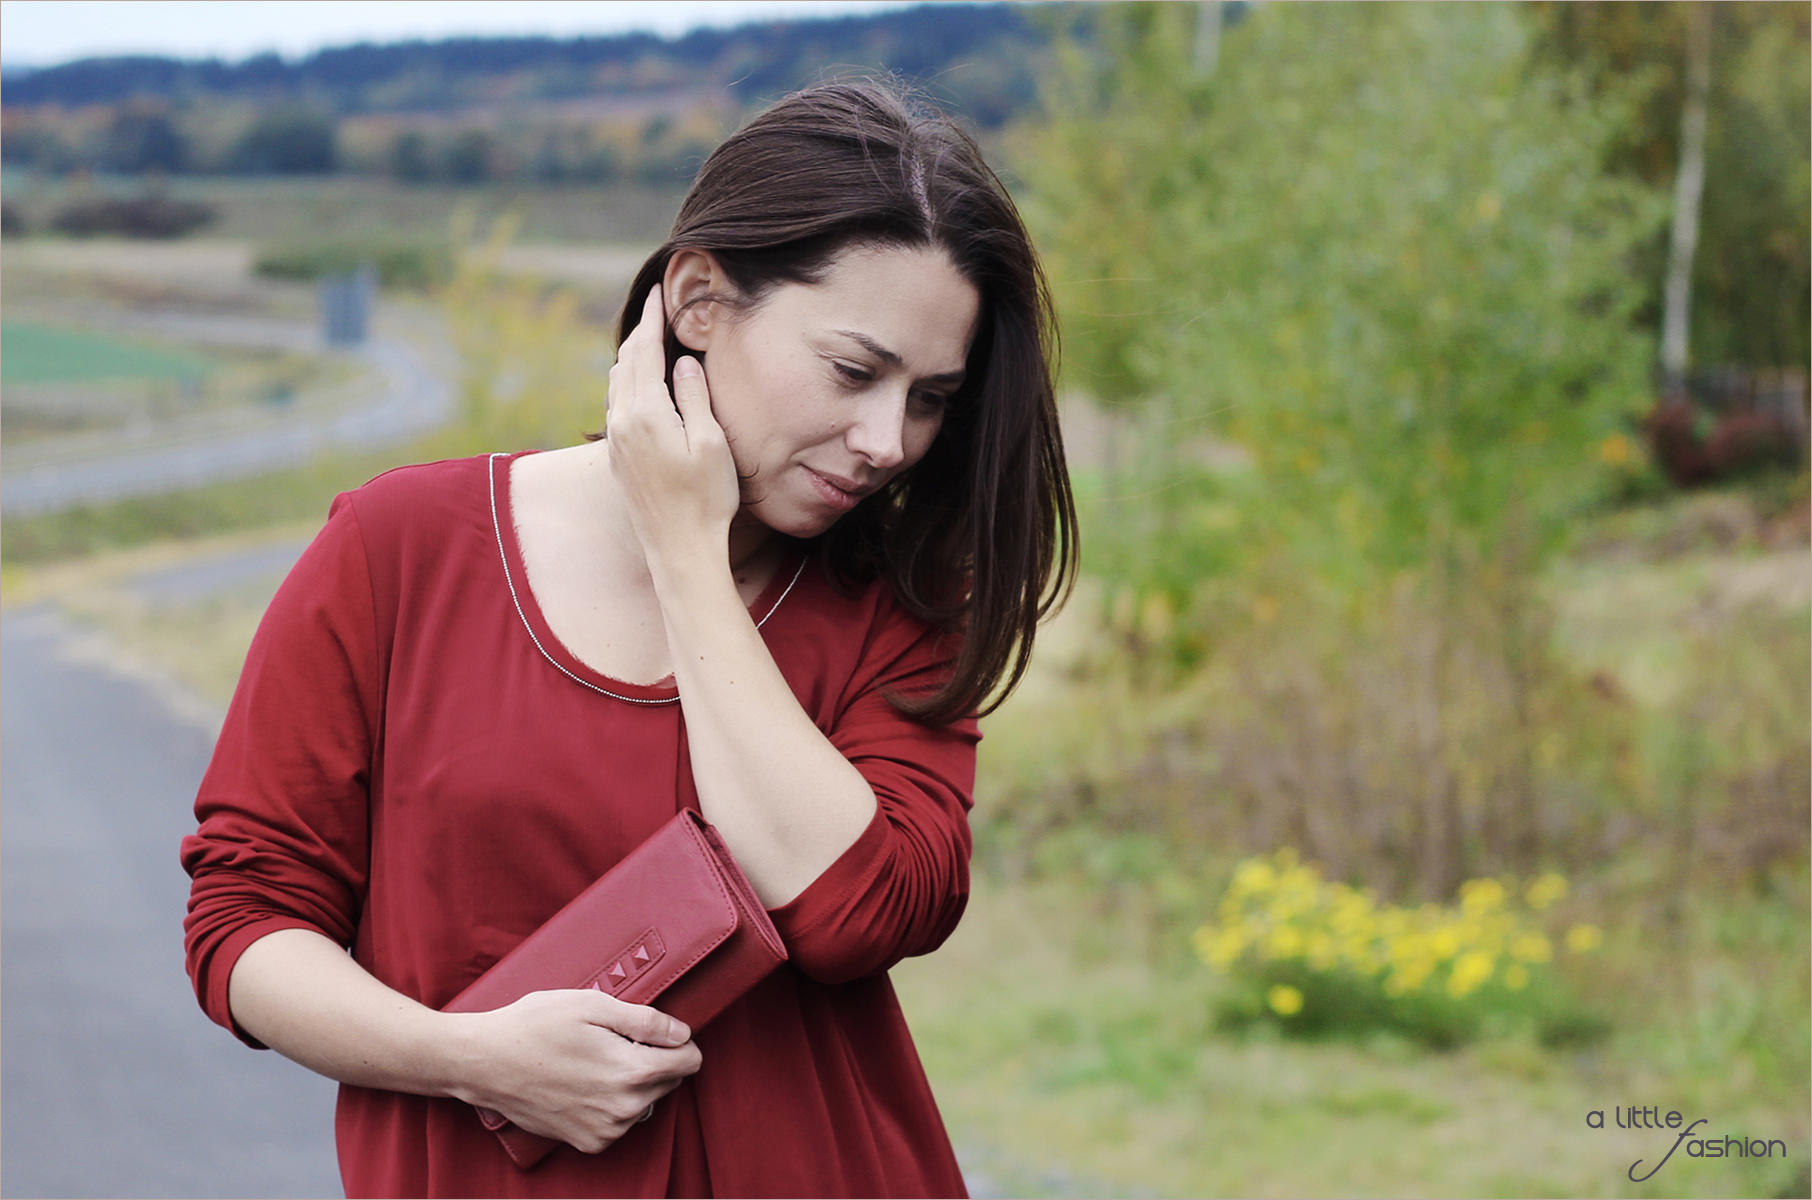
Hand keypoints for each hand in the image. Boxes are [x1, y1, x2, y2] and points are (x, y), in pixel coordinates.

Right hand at [447, 988, 701, 1153]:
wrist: (483, 1063)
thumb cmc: (533, 1026)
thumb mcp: (592, 1005)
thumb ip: (645, 1020)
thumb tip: (681, 1032)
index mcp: (630, 1073)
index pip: (690, 1061)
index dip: (676, 1040)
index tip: (653, 1030)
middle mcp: (623, 1110)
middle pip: (670, 1081)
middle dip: (653, 1058)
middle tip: (614, 1039)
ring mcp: (605, 1131)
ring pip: (646, 1101)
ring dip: (632, 1081)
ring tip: (594, 1058)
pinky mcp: (588, 1142)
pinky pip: (621, 1120)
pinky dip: (611, 1101)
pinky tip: (583, 1080)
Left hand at [606, 286, 740, 568]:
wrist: (680, 549)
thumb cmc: (705, 498)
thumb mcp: (711, 442)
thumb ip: (694, 396)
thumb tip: (682, 363)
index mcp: (646, 413)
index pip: (645, 351)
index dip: (653, 319)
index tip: (660, 293)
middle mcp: (622, 423)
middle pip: (625, 362)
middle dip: (640, 332)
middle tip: (656, 309)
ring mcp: (617, 442)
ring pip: (617, 383)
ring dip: (631, 356)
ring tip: (647, 339)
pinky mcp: (618, 458)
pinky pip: (617, 404)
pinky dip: (627, 381)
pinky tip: (639, 384)